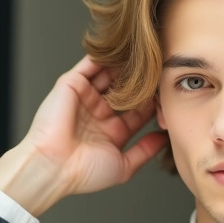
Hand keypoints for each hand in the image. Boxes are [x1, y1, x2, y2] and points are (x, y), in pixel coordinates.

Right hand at [0, 56, 166, 215]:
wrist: (53, 167)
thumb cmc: (83, 172)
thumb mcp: (124, 166)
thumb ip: (145, 151)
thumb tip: (165, 139)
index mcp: (111, 130)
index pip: (138, 110)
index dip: (154, 102)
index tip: (170, 94)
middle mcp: (98, 111)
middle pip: (126, 89)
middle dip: (143, 82)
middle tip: (162, 70)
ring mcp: (85, 96)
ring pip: (110, 74)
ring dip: (127, 66)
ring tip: (147, 56)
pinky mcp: (71, 83)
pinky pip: (90, 64)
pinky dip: (106, 56)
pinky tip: (124, 50)